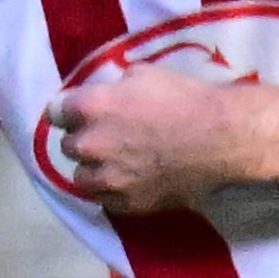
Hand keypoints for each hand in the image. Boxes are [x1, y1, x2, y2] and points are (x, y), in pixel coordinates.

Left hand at [40, 74, 274, 212]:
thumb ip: (115, 87)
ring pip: (82, 176)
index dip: (71, 111)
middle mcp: (88, 144)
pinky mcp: (125, 203)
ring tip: (119, 164)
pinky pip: (106, 198)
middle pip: (69, 145)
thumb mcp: (145, 74)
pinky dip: (115, 190)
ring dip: (95, 168)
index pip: (55, 112)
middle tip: (111, 136)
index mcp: (89, 107)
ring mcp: (105, 178)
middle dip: (86, 139)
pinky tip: (134, 180)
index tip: (84, 111)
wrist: (223, 138)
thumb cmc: (187, 98)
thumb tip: (109, 94)